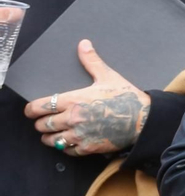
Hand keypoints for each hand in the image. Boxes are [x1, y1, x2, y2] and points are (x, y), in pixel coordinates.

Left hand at [24, 40, 151, 155]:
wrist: (143, 119)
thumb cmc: (126, 96)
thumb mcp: (108, 76)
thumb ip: (91, 61)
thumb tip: (83, 44)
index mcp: (73, 100)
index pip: (38, 107)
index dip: (31, 110)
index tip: (31, 110)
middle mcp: (72, 119)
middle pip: (41, 125)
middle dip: (41, 123)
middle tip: (46, 120)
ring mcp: (79, 135)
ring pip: (51, 140)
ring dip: (50, 136)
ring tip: (54, 132)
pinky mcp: (88, 147)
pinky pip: (67, 150)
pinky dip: (65, 147)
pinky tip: (69, 141)